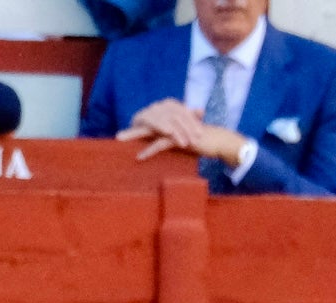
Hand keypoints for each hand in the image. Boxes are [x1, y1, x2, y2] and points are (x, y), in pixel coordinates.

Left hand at [119, 100, 248, 164]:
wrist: (218, 142)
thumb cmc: (200, 141)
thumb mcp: (181, 137)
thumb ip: (169, 136)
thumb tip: (157, 140)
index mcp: (170, 114)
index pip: (150, 118)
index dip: (138, 126)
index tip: (125, 134)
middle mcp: (171, 116)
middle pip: (147, 121)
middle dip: (132, 129)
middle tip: (118, 136)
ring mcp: (175, 125)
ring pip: (151, 129)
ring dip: (135, 136)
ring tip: (121, 140)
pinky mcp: (180, 136)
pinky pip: (161, 143)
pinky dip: (150, 150)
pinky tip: (140, 156)